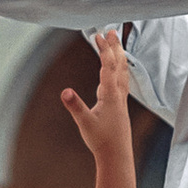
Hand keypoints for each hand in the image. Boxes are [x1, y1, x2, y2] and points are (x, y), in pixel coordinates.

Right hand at [59, 29, 134, 174]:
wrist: (116, 156)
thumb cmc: (102, 141)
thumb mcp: (84, 122)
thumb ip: (75, 106)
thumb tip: (65, 92)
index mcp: (110, 95)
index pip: (108, 66)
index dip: (104, 49)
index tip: (99, 35)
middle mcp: (118, 94)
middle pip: (119, 65)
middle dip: (115, 47)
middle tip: (111, 32)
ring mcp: (121, 100)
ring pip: (123, 72)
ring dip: (119, 56)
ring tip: (116, 45)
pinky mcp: (119, 106)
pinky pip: (122, 81)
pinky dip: (120, 70)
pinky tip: (117, 72)